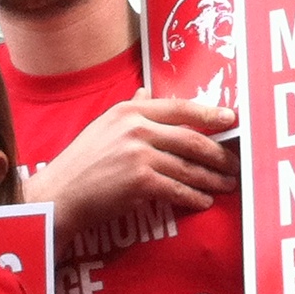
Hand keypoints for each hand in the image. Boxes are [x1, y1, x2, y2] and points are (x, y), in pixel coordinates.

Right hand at [25, 90, 236, 228]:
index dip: (209, 112)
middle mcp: (136, 128)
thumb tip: (147, 91)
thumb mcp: (103, 126)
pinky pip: (177, 190)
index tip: (231, 118)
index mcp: (129, 110)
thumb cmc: (80, 163)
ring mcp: (138, 155)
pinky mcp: (139, 182)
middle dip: (219, 154)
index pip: (179, 107)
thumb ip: (130, 108)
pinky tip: (204, 201)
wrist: (59, 195)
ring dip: (212, 179)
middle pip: (191, 138)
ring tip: (227, 185)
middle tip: (236, 163)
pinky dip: (194, 197)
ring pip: (188, 167)